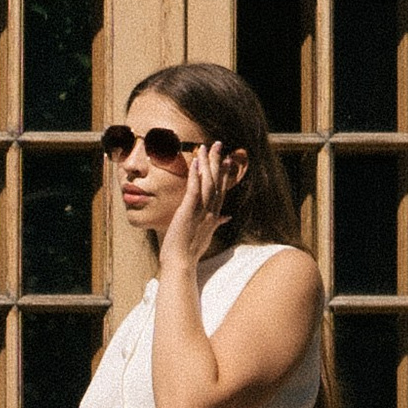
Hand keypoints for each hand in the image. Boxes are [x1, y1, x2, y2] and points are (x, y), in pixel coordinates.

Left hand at [163, 141, 240, 268]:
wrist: (181, 263)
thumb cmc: (190, 252)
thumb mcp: (206, 235)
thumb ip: (217, 223)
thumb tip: (227, 217)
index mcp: (214, 216)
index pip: (221, 190)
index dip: (224, 173)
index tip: (227, 159)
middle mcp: (211, 211)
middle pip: (217, 182)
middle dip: (217, 161)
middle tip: (219, 144)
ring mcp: (201, 211)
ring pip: (207, 182)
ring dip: (206, 163)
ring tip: (205, 147)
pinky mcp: (189, 211)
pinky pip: (194, 190)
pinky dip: (195, 175)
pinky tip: (195, 163)